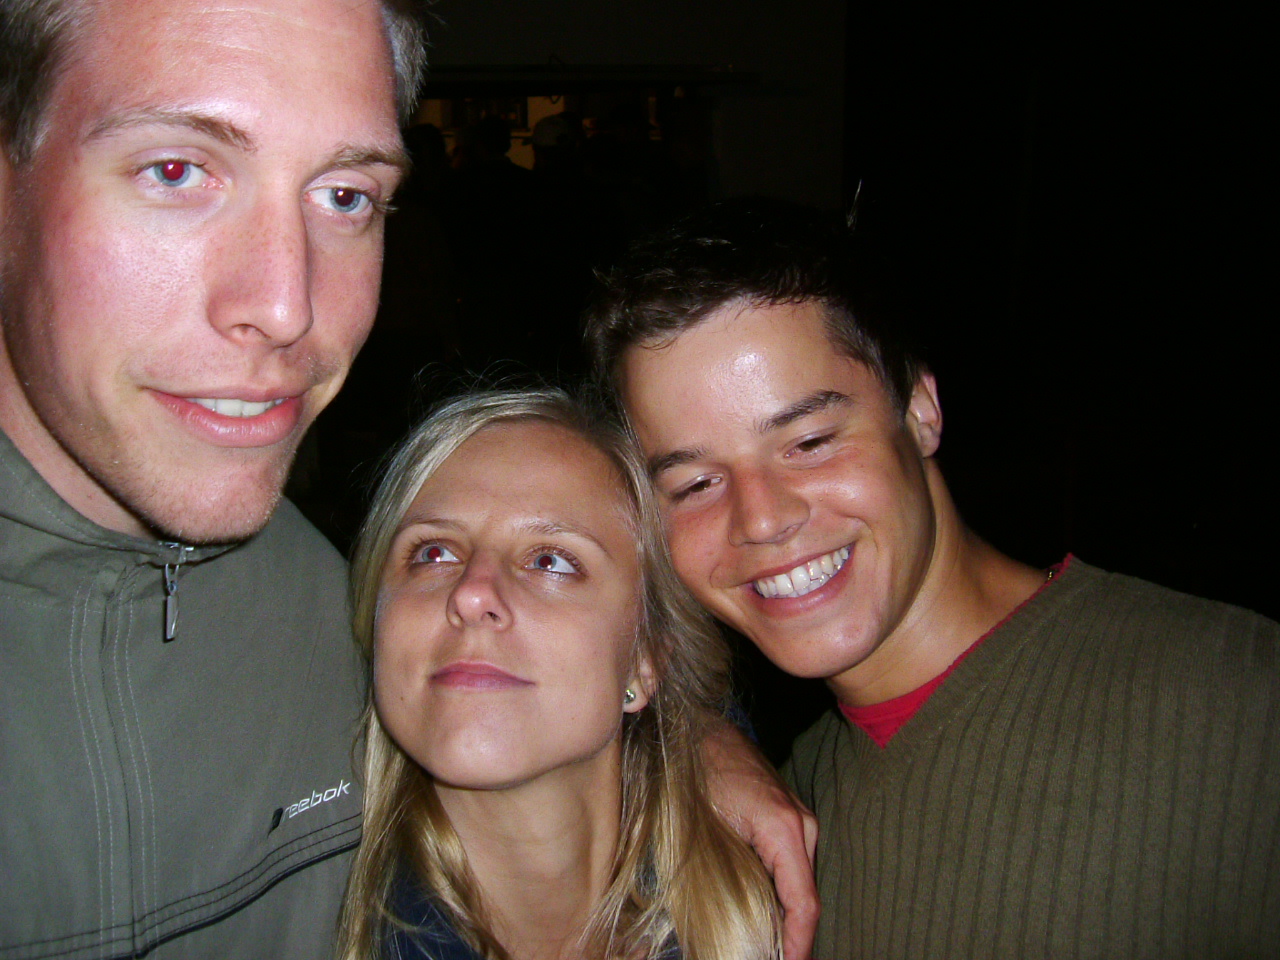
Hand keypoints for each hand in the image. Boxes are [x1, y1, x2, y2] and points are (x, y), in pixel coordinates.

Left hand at [703, 719, 818, 959]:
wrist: (700, 730)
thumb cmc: (698, 773)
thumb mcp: (705, 830)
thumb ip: (729, 877)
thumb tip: (735, 923)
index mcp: (785, 829)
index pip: (804, 903)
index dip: (799, 944)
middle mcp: (802, 826)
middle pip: (807, 897)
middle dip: (794, 936)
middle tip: (774, 959)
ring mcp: (800, 820)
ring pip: (801, 882)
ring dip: (788, 916)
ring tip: (770, 946)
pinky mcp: (789, 819)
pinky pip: (792, 866)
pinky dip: (783, 893)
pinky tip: (765, 913)